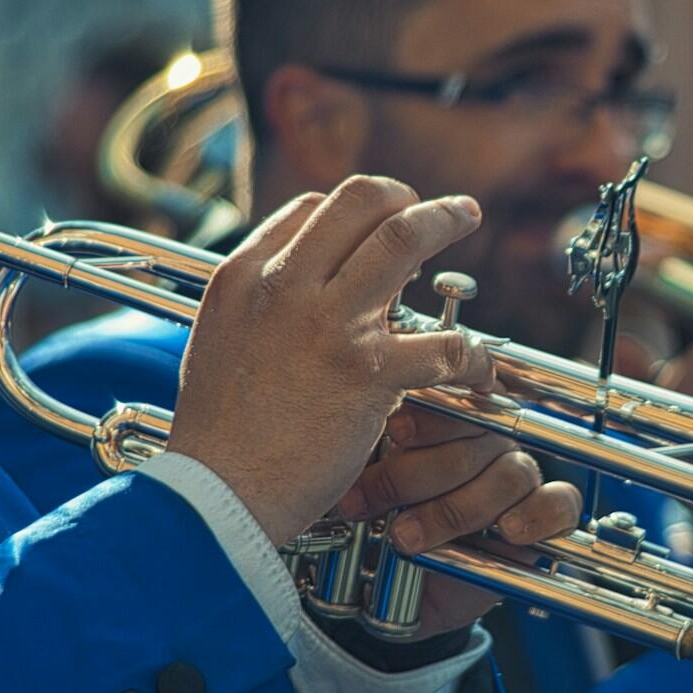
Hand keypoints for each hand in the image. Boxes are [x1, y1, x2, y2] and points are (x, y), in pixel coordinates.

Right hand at [169, 176, 493, 544]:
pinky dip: (472, 354)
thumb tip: (300, 284)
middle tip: (436, 210)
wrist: (215, 496)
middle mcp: (284, 286)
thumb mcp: (217, 341)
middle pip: (359, 201)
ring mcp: (329, 324)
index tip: (375, 234)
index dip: (353, 215)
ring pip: (404, 238)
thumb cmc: (220, 433)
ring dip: (446, 221)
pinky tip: (477, 369)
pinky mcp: (368, 372)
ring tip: (467, 218)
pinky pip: (443, 344)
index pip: (310, 209)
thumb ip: (261, 304)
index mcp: (243, 276)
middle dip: (406, 196)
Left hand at [336, 403, 582, 639]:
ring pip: (508, 475)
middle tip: (368, 502)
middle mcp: (490, 443)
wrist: (393, 594)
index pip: (455, 400)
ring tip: (405, 538)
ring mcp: (519, 477)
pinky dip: (535, 514)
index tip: (393, 432)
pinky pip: (559, 503)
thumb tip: (361, 425)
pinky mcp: (543, 517)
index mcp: (451, 422)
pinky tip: (506, 530)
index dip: (427, 417)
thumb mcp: (365, 484)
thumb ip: (368, 451)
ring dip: (453, 509)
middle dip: (414, 475)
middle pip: (475, 441)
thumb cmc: (380, 525)